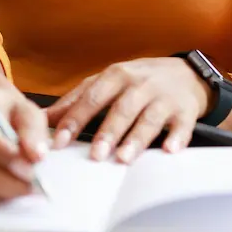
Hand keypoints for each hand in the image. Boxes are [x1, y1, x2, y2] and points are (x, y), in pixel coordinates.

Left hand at [46, 58, 209, 162]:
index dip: (74, 120)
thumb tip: (45, 117)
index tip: (60, 141)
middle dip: (107, 132)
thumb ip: (77, 99)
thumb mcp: (106, 82)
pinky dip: (176, 138)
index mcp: (115, 76)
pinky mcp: (185, 110)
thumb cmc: (138, 80)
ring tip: (123, 158)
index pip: (90, 98)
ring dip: (136, 139)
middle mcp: (138, 84)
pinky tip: (169, 150)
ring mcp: (163, 97)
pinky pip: (181, 125)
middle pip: (121, 109)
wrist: (186, 72)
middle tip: (95, 154)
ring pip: (148, 119)